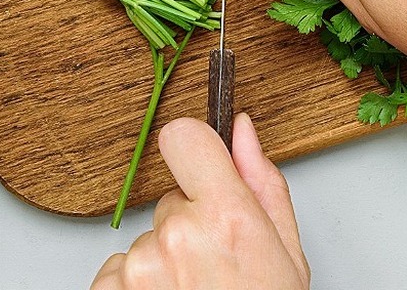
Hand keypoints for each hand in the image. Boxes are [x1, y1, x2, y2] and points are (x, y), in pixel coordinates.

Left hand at [91, 114, 307, 289]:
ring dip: (163, 263)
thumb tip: (243, 131)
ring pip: (146, 239)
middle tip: (215, 270)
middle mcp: (177, 235)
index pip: (184, 136)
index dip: (195, 152)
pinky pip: (119, 270)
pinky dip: (137, 288)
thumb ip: (263, 183)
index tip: (203, 173)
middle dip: (189, 226)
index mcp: (227, 217)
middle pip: (169, 201)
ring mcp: (139, 266)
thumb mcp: (286, 255)